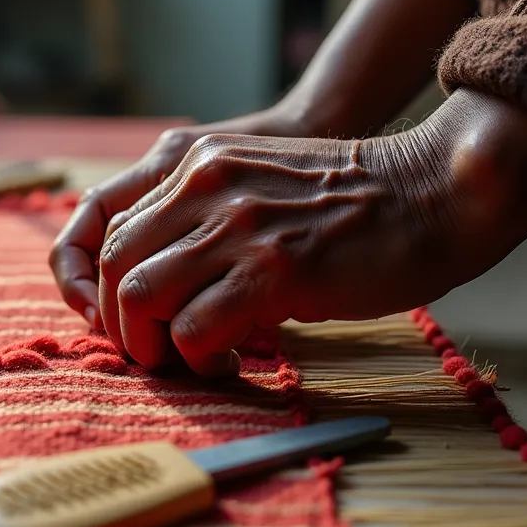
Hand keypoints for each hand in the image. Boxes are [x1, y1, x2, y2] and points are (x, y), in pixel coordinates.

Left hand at [95, 90, 526, 375]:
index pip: (103, 225)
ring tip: (186, 361)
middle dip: (120, 323)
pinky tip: (229, 363)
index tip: (114, 319)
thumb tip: (160, 279)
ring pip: (138, 297)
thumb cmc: (353, 201)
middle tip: (154, 352)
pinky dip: (198, 359)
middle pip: (112, 266)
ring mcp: (236, 225)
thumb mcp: (258, 182)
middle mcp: (205, 185)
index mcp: (196, 162)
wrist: (434, 189)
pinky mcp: (272, 269)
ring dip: (151, 344)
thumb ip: (203, 214)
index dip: (92, 283)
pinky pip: (194, 329)